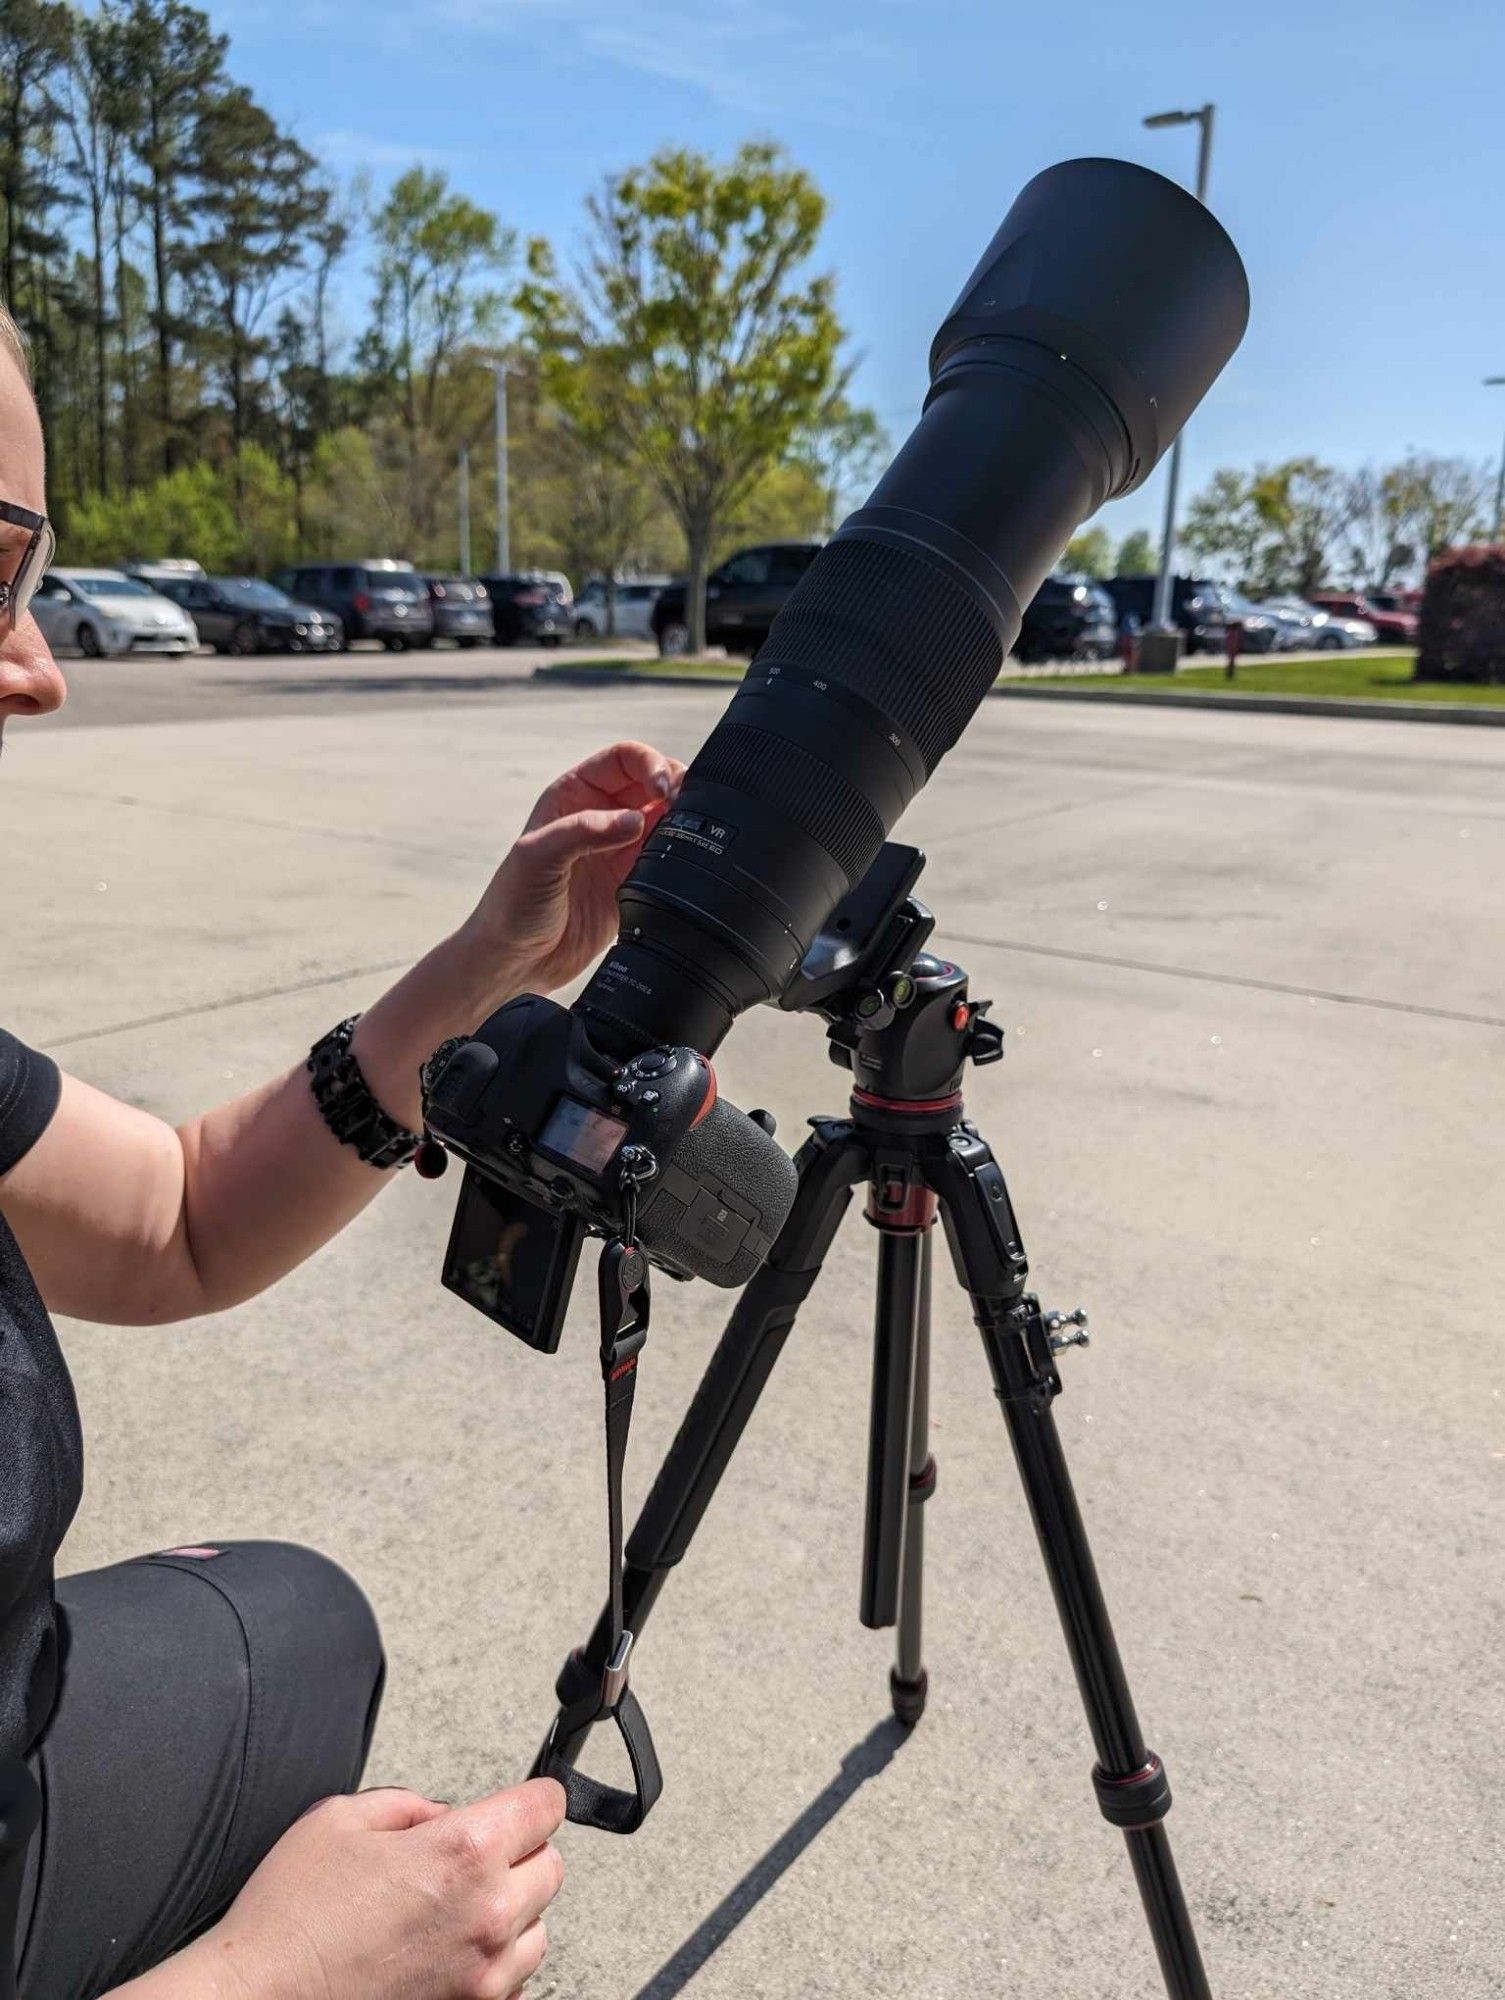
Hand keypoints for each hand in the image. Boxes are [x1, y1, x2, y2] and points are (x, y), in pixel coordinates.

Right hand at [160, 1780, 565, 1999]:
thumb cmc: (290, 1920)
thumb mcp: (339, 1819)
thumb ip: (407, 1805)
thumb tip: (438, 1816)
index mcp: (461, 1853)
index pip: (545, 1807)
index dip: (532, 1798)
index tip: (525, 1802)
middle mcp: (486, 1916)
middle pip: (551, 1868)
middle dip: (519, 1854)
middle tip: (473, 1859)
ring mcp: (482, 1977)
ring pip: (537, 1930)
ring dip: (509, 1914)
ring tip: (452, 1912)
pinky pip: (510, 1982)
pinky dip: (490, 1964)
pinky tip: (443, 1954)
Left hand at [465, 740, 685, 996]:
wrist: (517, 960)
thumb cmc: (512, 904)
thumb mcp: (538, 857)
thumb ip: (584, 832)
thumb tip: (634, 820)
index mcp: (573, 795)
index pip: (623, 759)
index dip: (650, 763)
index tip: (664, 787)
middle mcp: (599, 816)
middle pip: (652, 782)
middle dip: (676, 786)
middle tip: (687, 805)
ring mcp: (619, 848)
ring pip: (666, 817)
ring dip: (684, 818)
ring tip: (691, 831)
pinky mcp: (633, 880)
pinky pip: (669, 855)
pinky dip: (684, 852)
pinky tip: (685, 859)